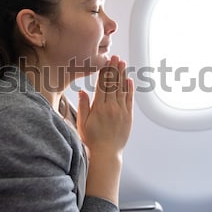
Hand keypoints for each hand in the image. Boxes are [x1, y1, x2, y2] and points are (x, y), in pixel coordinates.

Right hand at [76, 55, 133, 204]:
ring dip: (122, 75)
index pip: (102, 85)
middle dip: (114, 69)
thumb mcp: (82, 123)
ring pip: (122, 89)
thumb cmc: (91, 140)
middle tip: (115, 57)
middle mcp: (111, 108)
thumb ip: (83, 106)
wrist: (105, 154)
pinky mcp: (128, 117)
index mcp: (98, 108)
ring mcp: (121, 112)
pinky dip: (129, 89)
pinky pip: (129, 100)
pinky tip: (129, 80)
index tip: (106, 61)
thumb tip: (82, 91)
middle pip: (113, 84)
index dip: (104, 72)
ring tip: (122, 63)